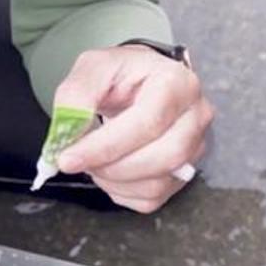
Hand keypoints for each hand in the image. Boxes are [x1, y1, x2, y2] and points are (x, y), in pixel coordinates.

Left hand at [53, 45, 213, 213]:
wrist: (143, 84)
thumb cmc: (122, 75)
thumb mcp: (94, 67)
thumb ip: (77, 94)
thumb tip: (69, 132)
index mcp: (177, 83)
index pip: (148, 123)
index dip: (106, 146)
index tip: (68, 159)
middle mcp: (196, 116)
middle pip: (163, 157)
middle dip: (112, 167)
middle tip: (78, 161)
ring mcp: (196, 147)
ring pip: (158, 183)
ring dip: (115, 181)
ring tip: (94, 163)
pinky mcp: (186, 172)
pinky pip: (153, 198)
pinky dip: (123, 192)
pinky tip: (111, 171)